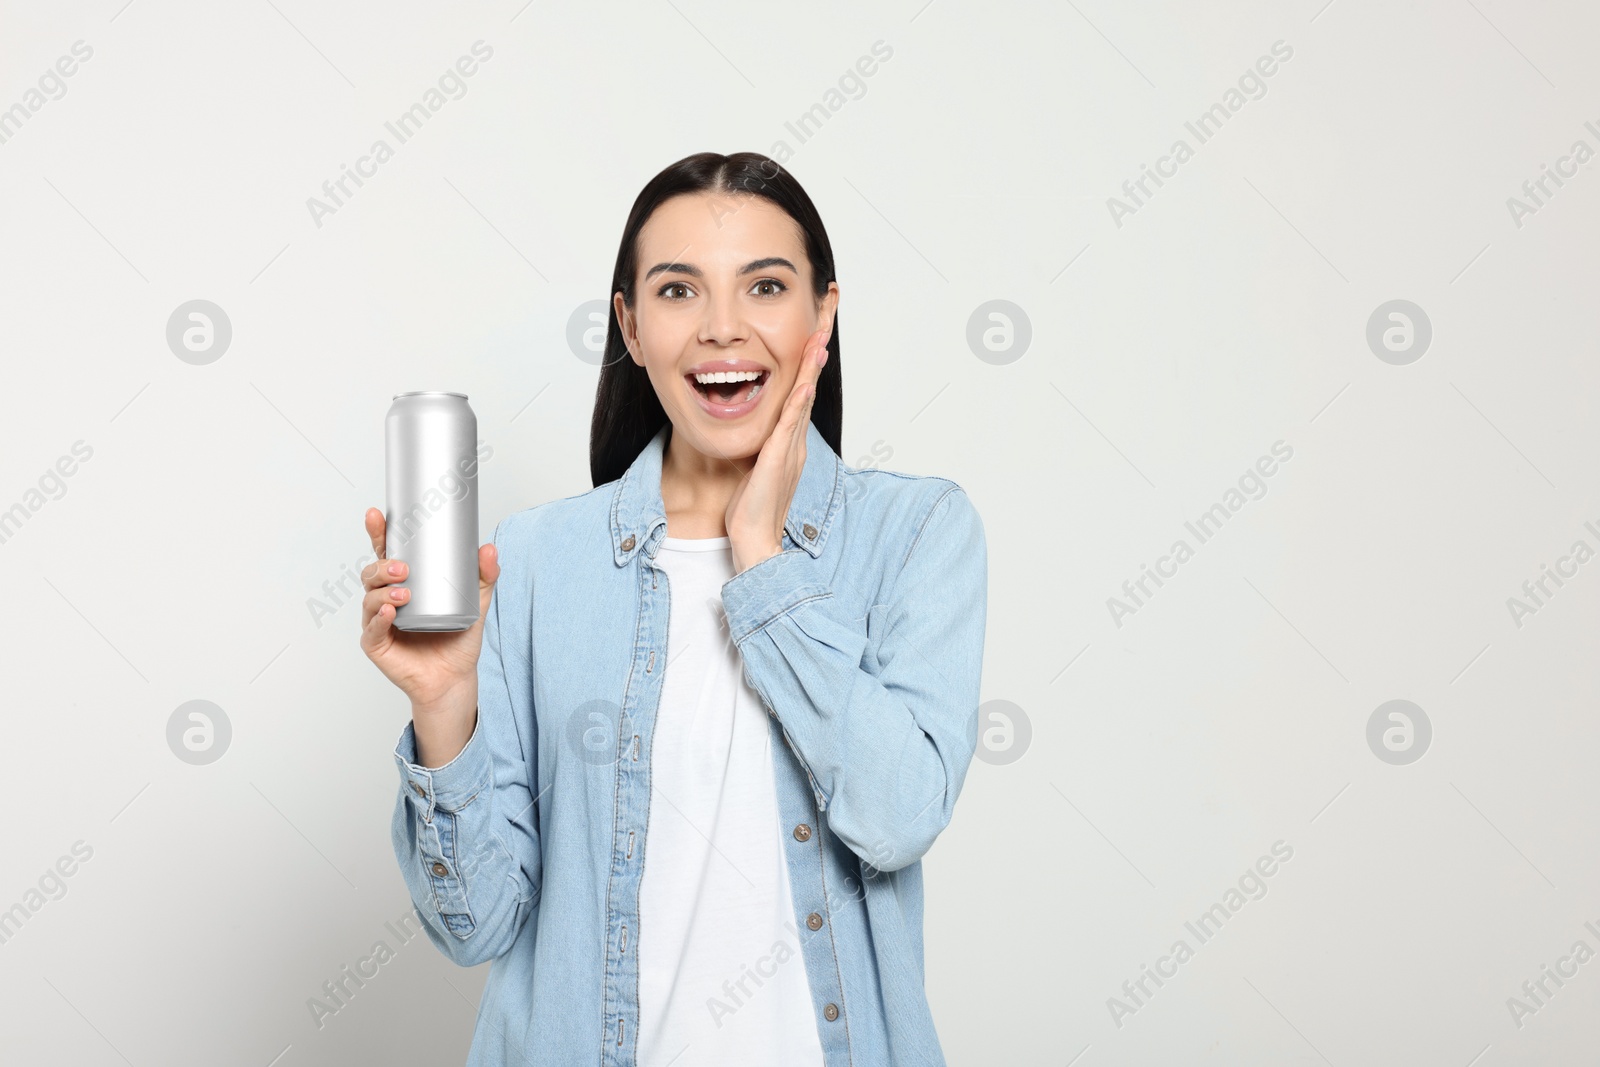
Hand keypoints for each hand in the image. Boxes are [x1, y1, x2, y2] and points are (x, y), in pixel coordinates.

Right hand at [358, 507, 499, 765]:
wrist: (454, 678)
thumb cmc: (458, 639)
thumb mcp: (476, 603)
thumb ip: (485, 577)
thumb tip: (488, 548)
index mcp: (405, 582)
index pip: (387, 553)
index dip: (379, 533)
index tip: (377, 515)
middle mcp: (387, 598)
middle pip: (372, 572)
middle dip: (383, 565)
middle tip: (403, 567)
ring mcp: (379, 620)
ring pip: (370, 597)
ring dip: (383, 590)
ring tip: (404, 592)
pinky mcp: (376, 644)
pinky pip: (372, 628)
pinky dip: (380, 617)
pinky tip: (391, 611)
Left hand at [726, 321, 829, 573]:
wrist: (755, 541)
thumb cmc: (750, 509)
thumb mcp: (754, 467)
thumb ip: (760, 446)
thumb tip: (757, 431)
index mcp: (790, 439)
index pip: (801, 388)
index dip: (808, 357)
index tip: (814, 327)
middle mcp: (796, 439)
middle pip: (809, 383)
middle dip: (818, 346)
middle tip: (827, 313)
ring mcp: (791, 448)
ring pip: (804, 397)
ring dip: (812, 364)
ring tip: (820, 333)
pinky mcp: (780, 459)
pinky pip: (791, 423)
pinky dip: (798, 399)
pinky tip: (804, 379)